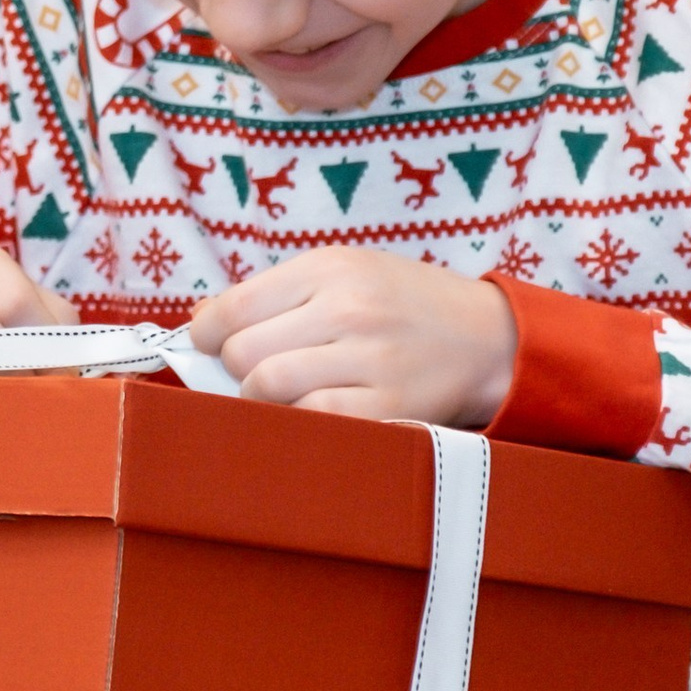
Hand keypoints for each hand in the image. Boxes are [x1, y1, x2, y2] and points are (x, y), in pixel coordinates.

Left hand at [189, 251, 515, 426]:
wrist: (490, 338)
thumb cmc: (402, 305)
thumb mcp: (344, 273)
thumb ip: (273, 293)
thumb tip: (200, 321)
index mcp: (331, 268)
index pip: (234, 306)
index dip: (206, 333)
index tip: (207, 344)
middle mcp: (349, 308)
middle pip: (244, 352)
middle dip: (233, 368)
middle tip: (250, 371)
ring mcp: (372, 359)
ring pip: (270, 387)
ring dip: (258, 399)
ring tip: (274, 395)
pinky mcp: (392, 406)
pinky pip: (315, 420)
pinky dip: (297, 421)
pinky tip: (307, 413)